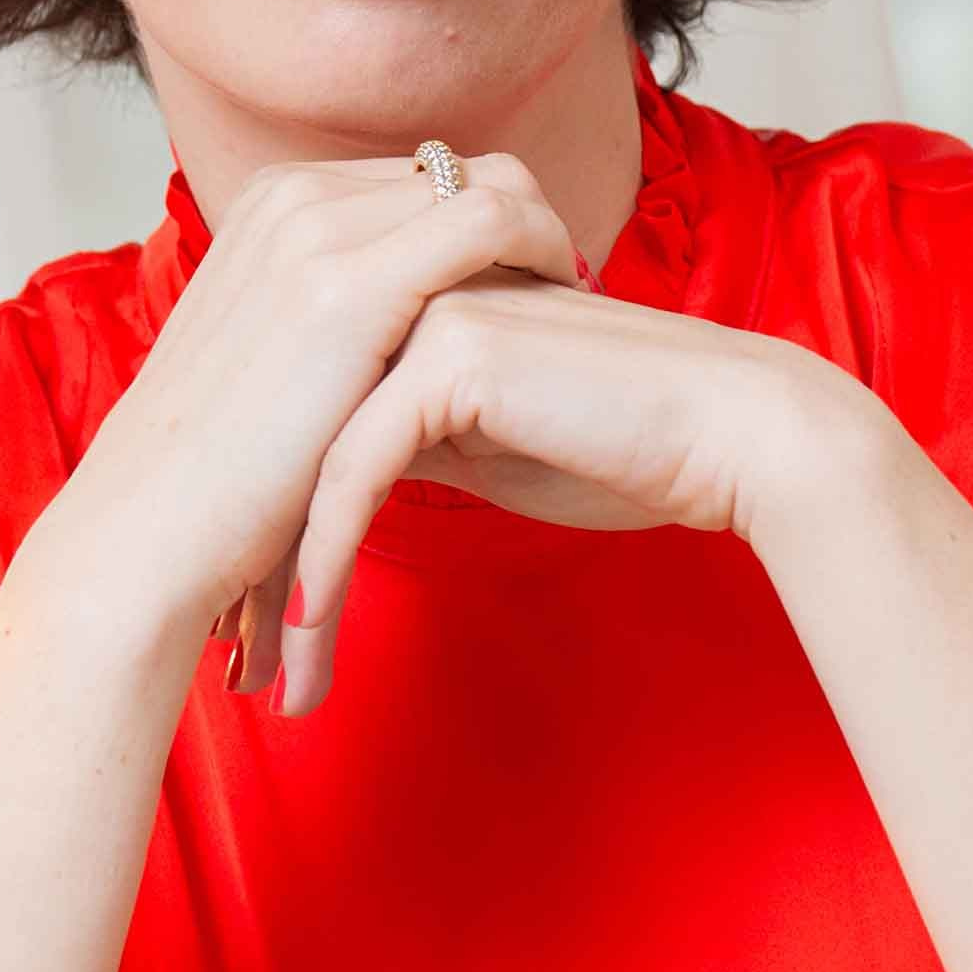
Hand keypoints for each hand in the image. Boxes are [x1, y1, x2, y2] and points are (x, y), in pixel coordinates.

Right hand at [48, 142, 593, 688]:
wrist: (151, 531)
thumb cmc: (218, 475)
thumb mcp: (270, 360)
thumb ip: (331, 316)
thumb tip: (414, 322)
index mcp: (267, 205)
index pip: (417, 175)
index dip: (484, 219)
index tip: (526, 278)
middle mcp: (289, 197)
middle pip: (459, 166)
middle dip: (524, 220)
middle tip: (563, 289)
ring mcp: (314, 230)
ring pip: (488, 181)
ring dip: (543, 237)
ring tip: (566, 305)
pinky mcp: (349, 286)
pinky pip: (490, 221)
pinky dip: (541, 251)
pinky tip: (557, 309)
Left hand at [272, 232, 853, 715]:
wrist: (731, 433)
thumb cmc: (628, 447)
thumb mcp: (491, 447)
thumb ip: (415, 442)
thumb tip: (341, 488)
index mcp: (409, 306)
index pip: (308, 427)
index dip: (275, 533)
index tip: (256, 626)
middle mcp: (404, 294)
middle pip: (293, 442)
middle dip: (260, 562)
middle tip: (241, 664)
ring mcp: (423, 316)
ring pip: (310, 461)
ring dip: (282, 582)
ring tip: (271, 677)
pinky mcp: (448, 358)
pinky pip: (356, 472)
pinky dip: (326, 561)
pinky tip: (311, 632)